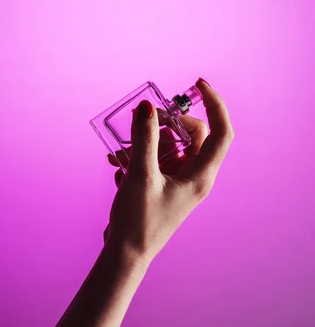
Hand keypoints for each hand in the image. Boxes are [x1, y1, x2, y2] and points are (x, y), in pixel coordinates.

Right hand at [103, 79, 233, 266]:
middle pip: (191, 133)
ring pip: (170, 143)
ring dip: (145, 141)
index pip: (221, 131)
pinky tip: (118, 164)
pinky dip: (138, 154)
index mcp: (201, 174)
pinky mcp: (164, 183)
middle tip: (142, 118)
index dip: (215, 103)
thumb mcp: (141, 175)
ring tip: (121, 153)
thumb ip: (144, 138)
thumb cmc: (139, 221)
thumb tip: (147, 106)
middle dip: (165, 123)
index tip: (197, 84)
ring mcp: (179, 178)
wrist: (125, 255)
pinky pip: (156, 157)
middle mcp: (194, 174)